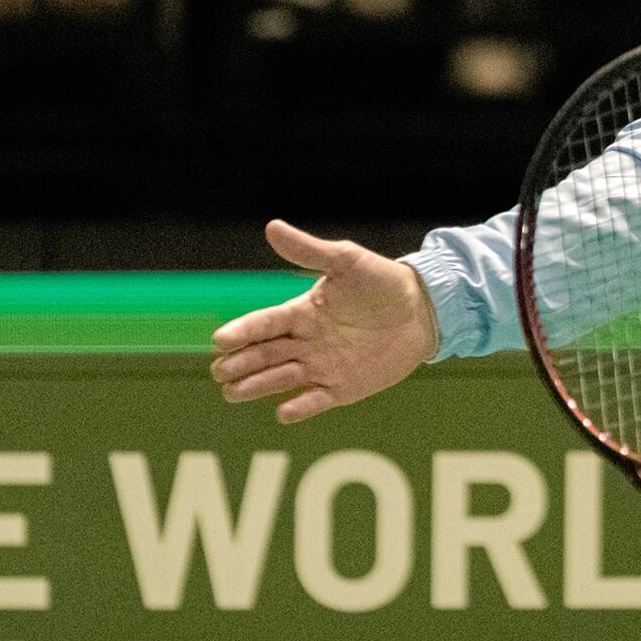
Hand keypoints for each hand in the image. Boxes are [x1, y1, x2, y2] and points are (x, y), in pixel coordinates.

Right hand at [209, 220, 440, 423]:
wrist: (421, 310)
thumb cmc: (381, 280)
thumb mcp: (345, 260)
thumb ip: (309, 250)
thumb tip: (272, 227)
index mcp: (301, 312)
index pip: (264, 323)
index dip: (242, 331)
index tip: (221, 339)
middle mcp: (305, 342)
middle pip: (265, 354)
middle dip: (240, 364)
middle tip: (219, 372)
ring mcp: (321, 367)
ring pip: (281, 379)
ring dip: (257, 387)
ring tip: (232, 394)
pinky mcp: (342, 388)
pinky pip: (315, 400)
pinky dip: (299, 408)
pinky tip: (282, 413)